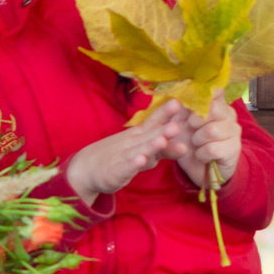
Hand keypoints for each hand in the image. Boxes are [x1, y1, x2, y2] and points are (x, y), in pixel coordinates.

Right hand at [64, 101, 188, 202]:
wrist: (87, 168)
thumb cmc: (119, 156)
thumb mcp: (143, 150)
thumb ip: (164, 149)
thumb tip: (186, 146)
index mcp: (139, 134)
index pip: (153, 122)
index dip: (164, 113)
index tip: (178, 103)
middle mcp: (133, 142)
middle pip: (149, 135)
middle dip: (163, 130)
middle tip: (177, 124)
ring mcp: (124, 156)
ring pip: (140, 150)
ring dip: (151, 145)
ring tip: (162, 140)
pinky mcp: (117, 170)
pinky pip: (126, 166)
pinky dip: (133, 163)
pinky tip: (140, 161)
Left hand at [172, 101, 242, 190]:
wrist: (199, 168)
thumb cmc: (189, 141)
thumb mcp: (179, 121)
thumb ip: (181, 106)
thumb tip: (179, 93)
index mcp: (216, 103)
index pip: (215, 90)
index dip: (200, 97)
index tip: (189, 107)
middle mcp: (228, 114)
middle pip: (213, 108)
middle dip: (195, 121)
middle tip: (192, 129)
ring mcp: (234, 131)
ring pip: (211, 130)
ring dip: (197, 140)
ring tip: (197, 144)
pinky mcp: (234, 148)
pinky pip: (212, 149)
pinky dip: (201, 154)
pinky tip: (202, 155)